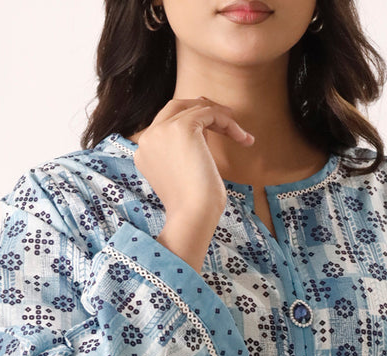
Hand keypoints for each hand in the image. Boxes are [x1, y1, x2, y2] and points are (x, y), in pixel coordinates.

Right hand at [130, 96, 254, 262]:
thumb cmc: (194, 206)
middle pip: (176, 108)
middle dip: (202, 110)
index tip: (214, 129)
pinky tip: (242, 138)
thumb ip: (183, 153)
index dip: (191, 121)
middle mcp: (148, 138)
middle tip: (226, 117)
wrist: (193, 215)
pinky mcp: (182, 128)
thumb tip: (204, 132)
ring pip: (195, 109)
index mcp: (144, 152)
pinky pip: (209, 113)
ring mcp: (162, 130)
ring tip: (240, 134)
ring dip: (221, 119)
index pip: (166, 123)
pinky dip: (228, 123)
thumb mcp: (182, 176)